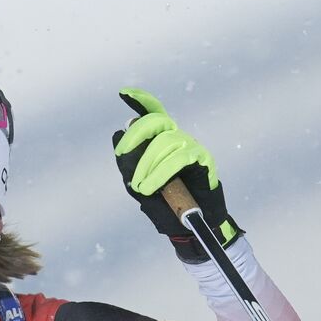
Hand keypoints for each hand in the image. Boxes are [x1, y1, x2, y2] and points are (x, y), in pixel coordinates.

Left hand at [111, 88, 240, 262]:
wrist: (189, 227)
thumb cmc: (165, 205)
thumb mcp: (139, 184)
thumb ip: (128, 162)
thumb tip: (117, 133)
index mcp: (161, 141)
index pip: (154, 113)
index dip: (140, 100)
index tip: (123, 92)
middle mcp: (177, 139)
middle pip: (156, 121)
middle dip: (135, 135)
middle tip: (122, 155)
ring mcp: (191, 147)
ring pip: (164, 142)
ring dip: (146, 165)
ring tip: (140, 188)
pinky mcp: (203, 159)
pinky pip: (178, 158)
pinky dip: (160, 172)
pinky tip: (150, 186)